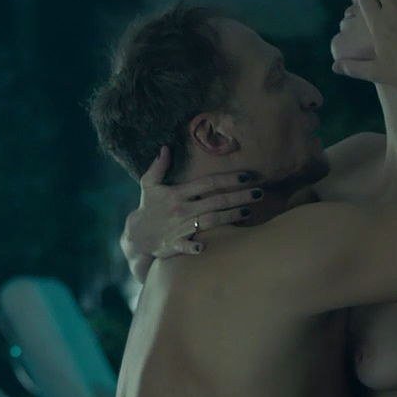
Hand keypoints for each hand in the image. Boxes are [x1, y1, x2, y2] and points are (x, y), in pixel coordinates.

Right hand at [120, 147, 265, 275]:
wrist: (137, 236)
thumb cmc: (148, 208)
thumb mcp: (148, 184)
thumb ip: (158, 167)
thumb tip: (165, 148)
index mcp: (176, 194)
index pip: (207, 183)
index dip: (228, 179)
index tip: (247, 177)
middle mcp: (180, 210)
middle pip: (215, 202)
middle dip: (238, 197)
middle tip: (260, 193)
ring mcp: (178, 228)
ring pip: (209, 221)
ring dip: (230, 217)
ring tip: (250, 211)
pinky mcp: (174, 245)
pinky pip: (186, 246)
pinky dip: (194, 248)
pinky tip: (205, 247)